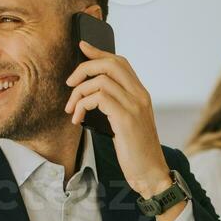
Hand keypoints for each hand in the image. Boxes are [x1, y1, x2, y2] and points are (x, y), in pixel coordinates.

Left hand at [64, 41, 177, 209]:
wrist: (150, 173)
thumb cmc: (135, 151)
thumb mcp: (127, 123)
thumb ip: (116, 105)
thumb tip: (92, 93)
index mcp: (141, 94)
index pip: (120, 62)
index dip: (99, 52)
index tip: (82, 47)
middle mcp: (140, 96)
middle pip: (110, 64)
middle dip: (84, 68)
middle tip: (70, 83)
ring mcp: (134, 106)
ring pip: (100, 81)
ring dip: (79, 92)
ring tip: (72, 109)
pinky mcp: (125, 119)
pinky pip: (98, 98)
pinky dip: (82, 105)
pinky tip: (78, 119)